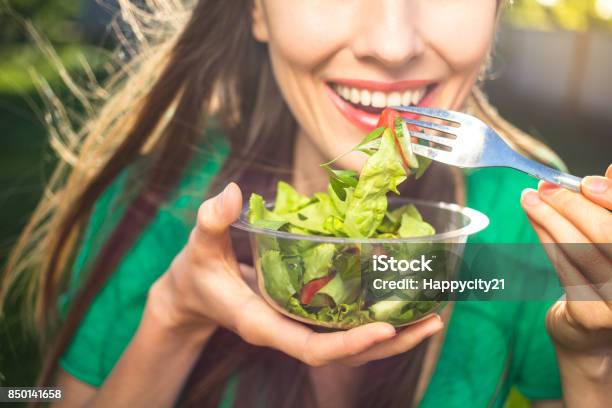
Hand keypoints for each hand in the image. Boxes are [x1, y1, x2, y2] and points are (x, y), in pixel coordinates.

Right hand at [147, 182, 443, 366]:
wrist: (195, 294)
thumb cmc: (198, 272)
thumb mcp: (199, 246)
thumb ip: (212, 221)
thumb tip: (232, 194)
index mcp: (263, 324)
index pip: (310, 348)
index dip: (348, 344)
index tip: (385, 328)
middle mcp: (287, 332)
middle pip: (345, 354)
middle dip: (390, 343)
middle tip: (433, 322)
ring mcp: (298, 328)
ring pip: (351, 345)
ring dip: (393, 335)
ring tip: (433, 316)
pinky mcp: (305, 317)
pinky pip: (346, 326)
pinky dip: (375, 318)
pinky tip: (401, 299)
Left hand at [520, 165, 611, 358]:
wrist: (593, 333)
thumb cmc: (608, 273)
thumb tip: (610, 170)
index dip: (611, 198)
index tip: (586, 182)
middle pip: (606, 235)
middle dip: (572, 205)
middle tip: (544, 186)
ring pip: (580, 249)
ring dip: (549, 218)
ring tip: (530, 198)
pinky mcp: (592, 315)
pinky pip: (563, 267)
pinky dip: (546, 238)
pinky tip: (534, 219)